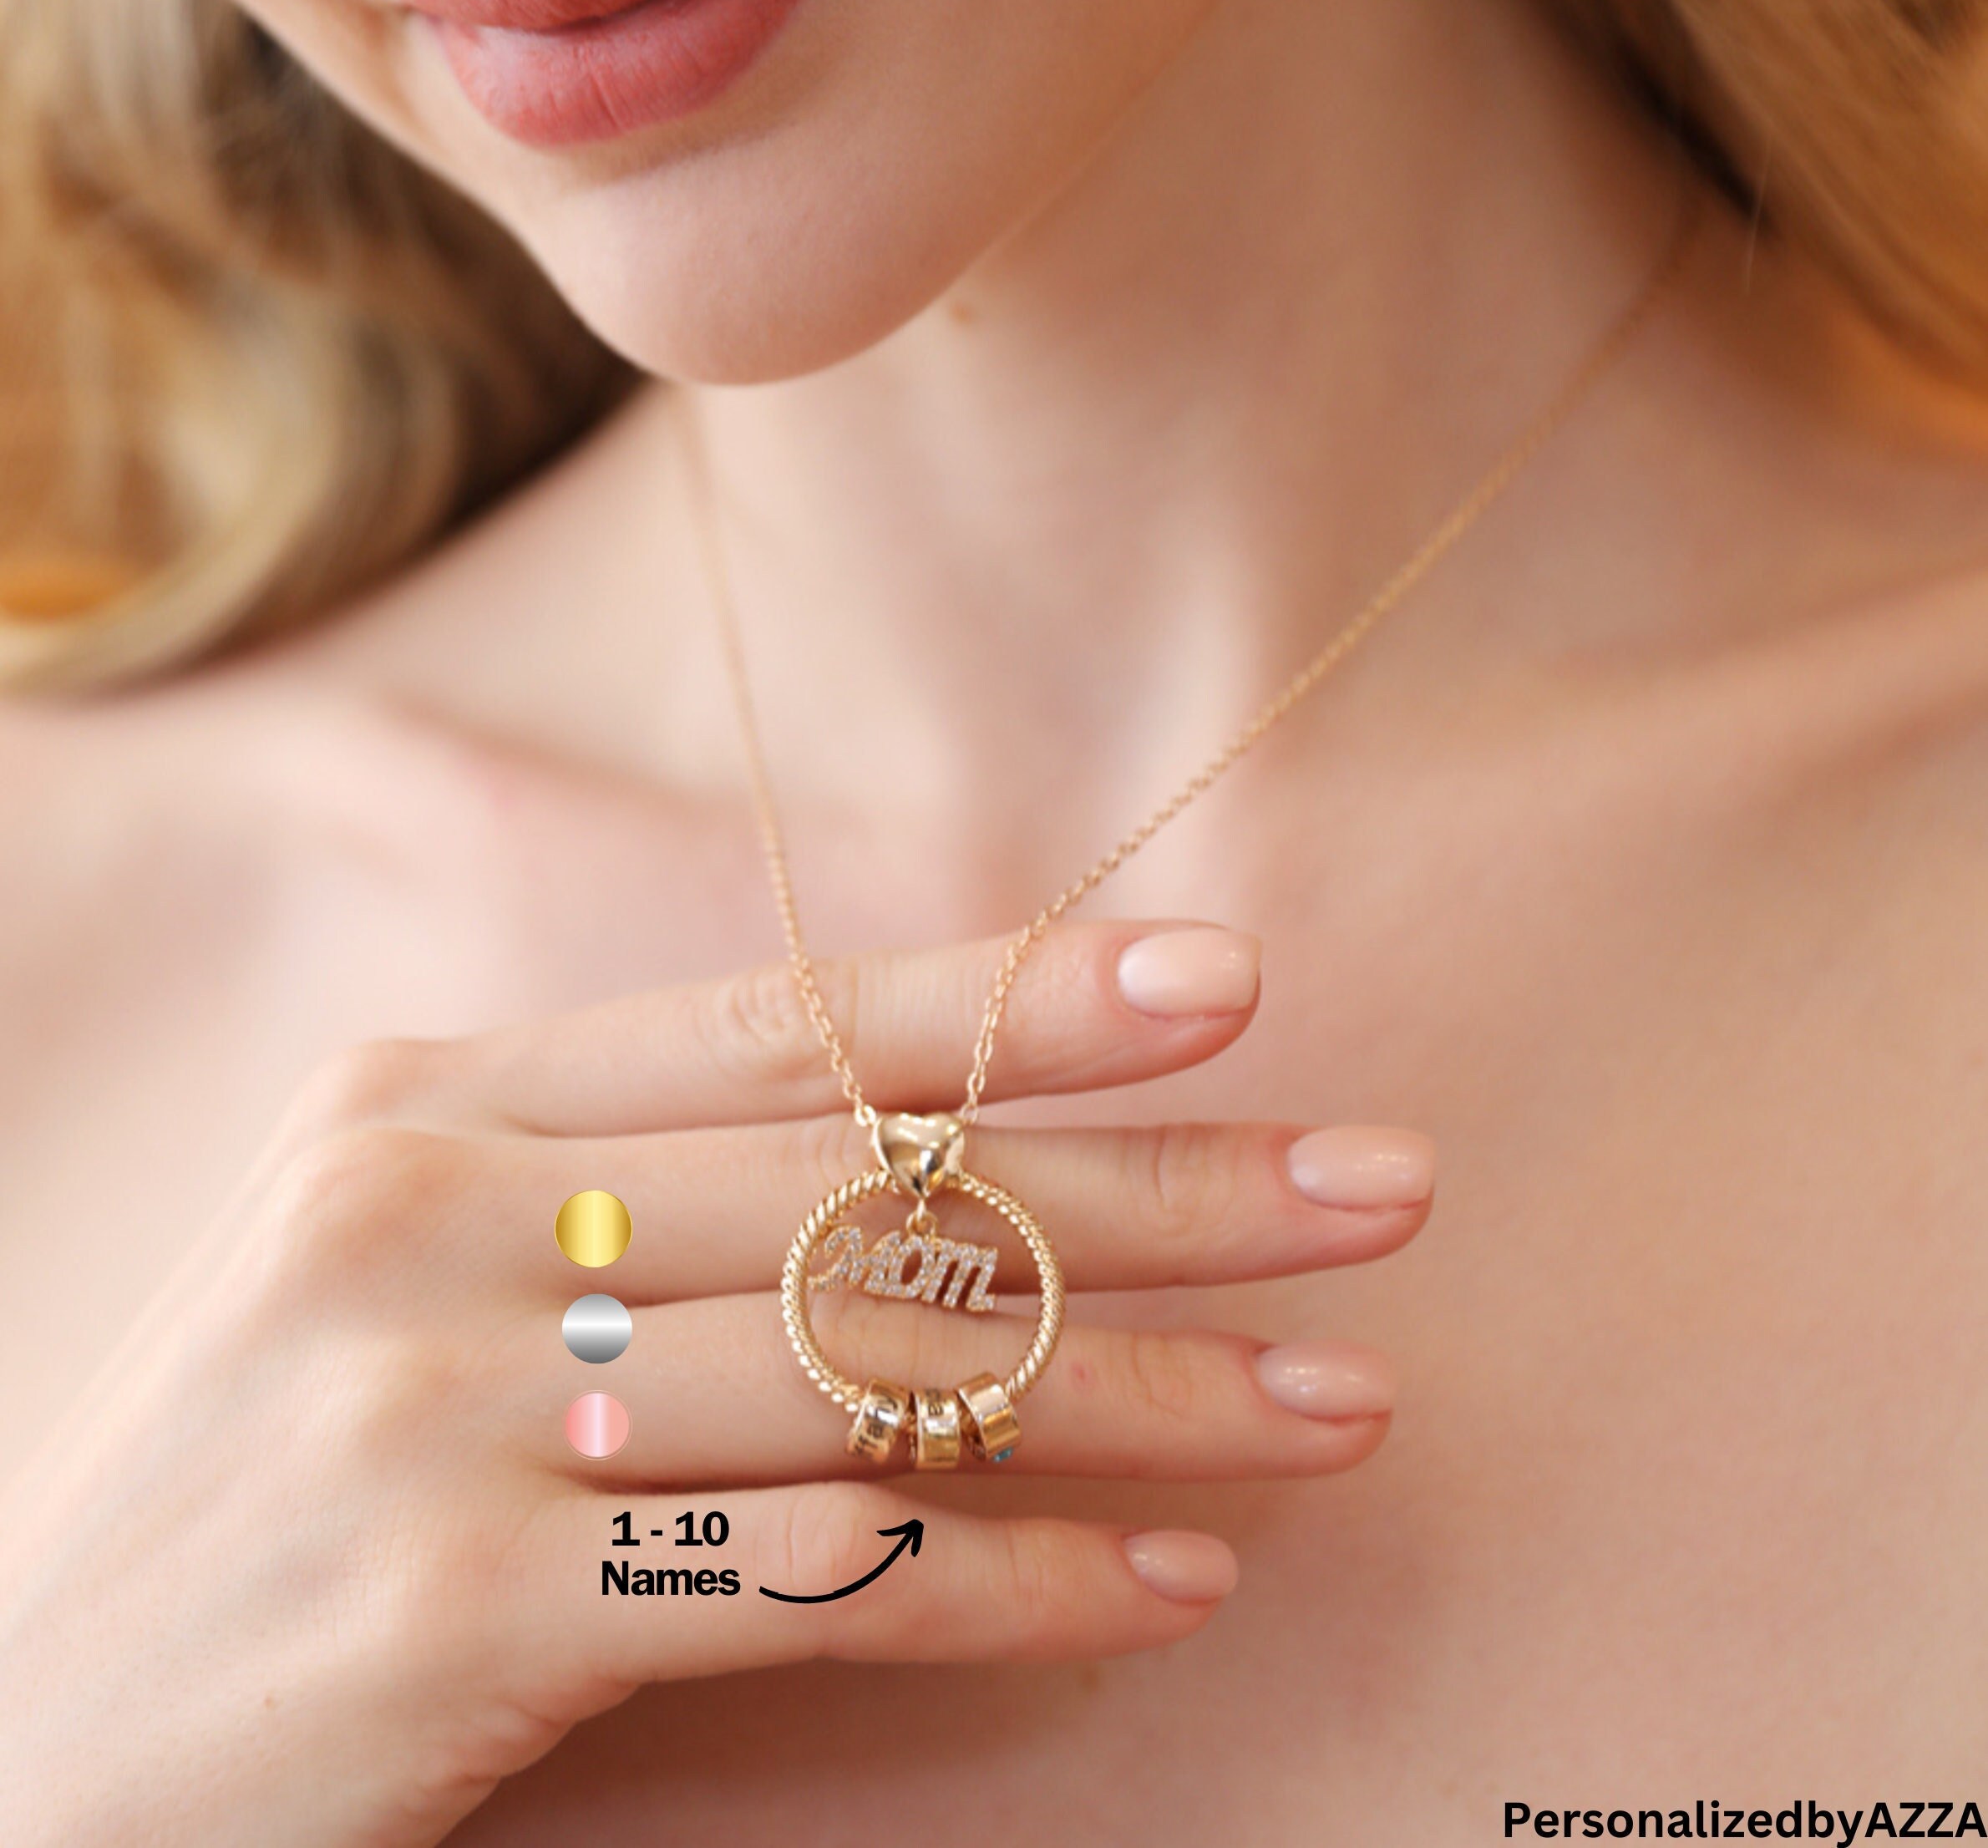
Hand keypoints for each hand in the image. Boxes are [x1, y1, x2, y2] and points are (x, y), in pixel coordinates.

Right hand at [0, 918, 1431, 1847]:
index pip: (782, 1024)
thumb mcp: (406, 1272)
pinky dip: (1019, 1580)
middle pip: (874, 1189)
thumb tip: (930, 1152)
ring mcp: (436, 1413)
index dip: (1017, 997)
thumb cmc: (264, 1486)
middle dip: (1155, 1187)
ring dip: (1148, 1395)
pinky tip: (1174, 1580)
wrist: (25, 1755)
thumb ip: (624, 1187)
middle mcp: (433, 1220)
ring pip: (882, 1379)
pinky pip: (819, 1577)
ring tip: (1343, 1402)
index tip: (1221, 982)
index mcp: (428, 1103)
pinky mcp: (455, 1614)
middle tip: (1379, 1187)